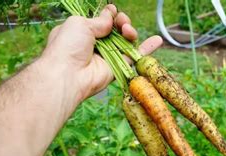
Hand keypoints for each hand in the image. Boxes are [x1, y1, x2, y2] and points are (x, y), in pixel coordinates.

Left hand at [40, 4, 162, 102]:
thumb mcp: (80, 24)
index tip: (111, 11)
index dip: (108, 15)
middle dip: (121, 22)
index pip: (101, 20)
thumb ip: (99, 20)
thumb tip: (110, 13)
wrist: (67, 74)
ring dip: (130, 32)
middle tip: (121, 23)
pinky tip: (157, 40)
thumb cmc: (67, 46)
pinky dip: (146, 48)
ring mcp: (107, 57)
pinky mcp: (117, 68)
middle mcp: (95, 44)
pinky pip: (133, 57)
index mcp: (82, 32)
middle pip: (115, 30)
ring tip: (128, 31)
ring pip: (125, 41)